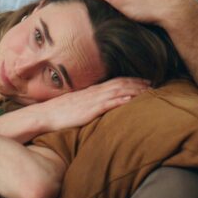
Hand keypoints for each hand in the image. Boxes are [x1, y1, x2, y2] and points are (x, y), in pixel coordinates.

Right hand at [31, 77, 150, 131]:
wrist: (44, 116)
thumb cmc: (57, 112)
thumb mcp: (76, 105)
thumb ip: (88, 103)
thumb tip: (97, 105)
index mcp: (91, 91)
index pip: (115, 82)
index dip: (131, 81)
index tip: (144, 81)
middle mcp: (94, 92)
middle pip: (120, 84)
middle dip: (138, 84)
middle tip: (153, 84)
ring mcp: (93, 100)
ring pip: (118, 91)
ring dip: (134, 90)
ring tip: (149, 91)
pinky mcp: (90, 110)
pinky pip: (109, 103)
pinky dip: (121, 100)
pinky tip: (132, 100)